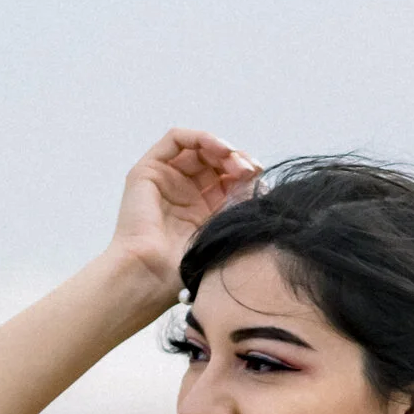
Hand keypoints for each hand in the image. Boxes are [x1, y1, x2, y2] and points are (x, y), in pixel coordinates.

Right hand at [108, 128, 260, 301]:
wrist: (152, 275)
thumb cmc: (186, 265)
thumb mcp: (224, 230)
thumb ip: (242, 205)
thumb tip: (265, 185)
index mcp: (203, 209)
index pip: (229, 179)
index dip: (248, 176)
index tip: (263, 183)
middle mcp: (184, 192)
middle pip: (216, 160)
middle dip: (238, 161)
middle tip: (252, 171)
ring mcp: (166, 180)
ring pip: (199, 147)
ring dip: (223, 148)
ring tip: (237, 160)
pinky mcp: (148, 170)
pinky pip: (176, 139)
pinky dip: (202, 138)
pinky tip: (221, 150)